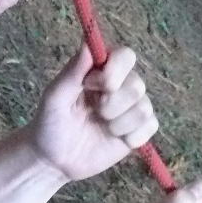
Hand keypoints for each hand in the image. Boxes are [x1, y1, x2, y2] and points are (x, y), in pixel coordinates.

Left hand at [30, 46, 157, 181]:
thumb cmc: (51, 124)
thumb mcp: (55, 97)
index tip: (89, 85)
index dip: (113, 72)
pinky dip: (132, 136)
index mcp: (101, 71)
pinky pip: (151, 126)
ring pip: (144, 108)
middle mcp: (121, 85)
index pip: (126, 56)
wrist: (54, 160)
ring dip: (119, 123)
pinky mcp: (139, 130)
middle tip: (94, 113)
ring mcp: (131, 108)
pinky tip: (114, 139)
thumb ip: (72, 71)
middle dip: (112, 104)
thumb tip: (87, 43)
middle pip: (136, 85)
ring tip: (101, 127)